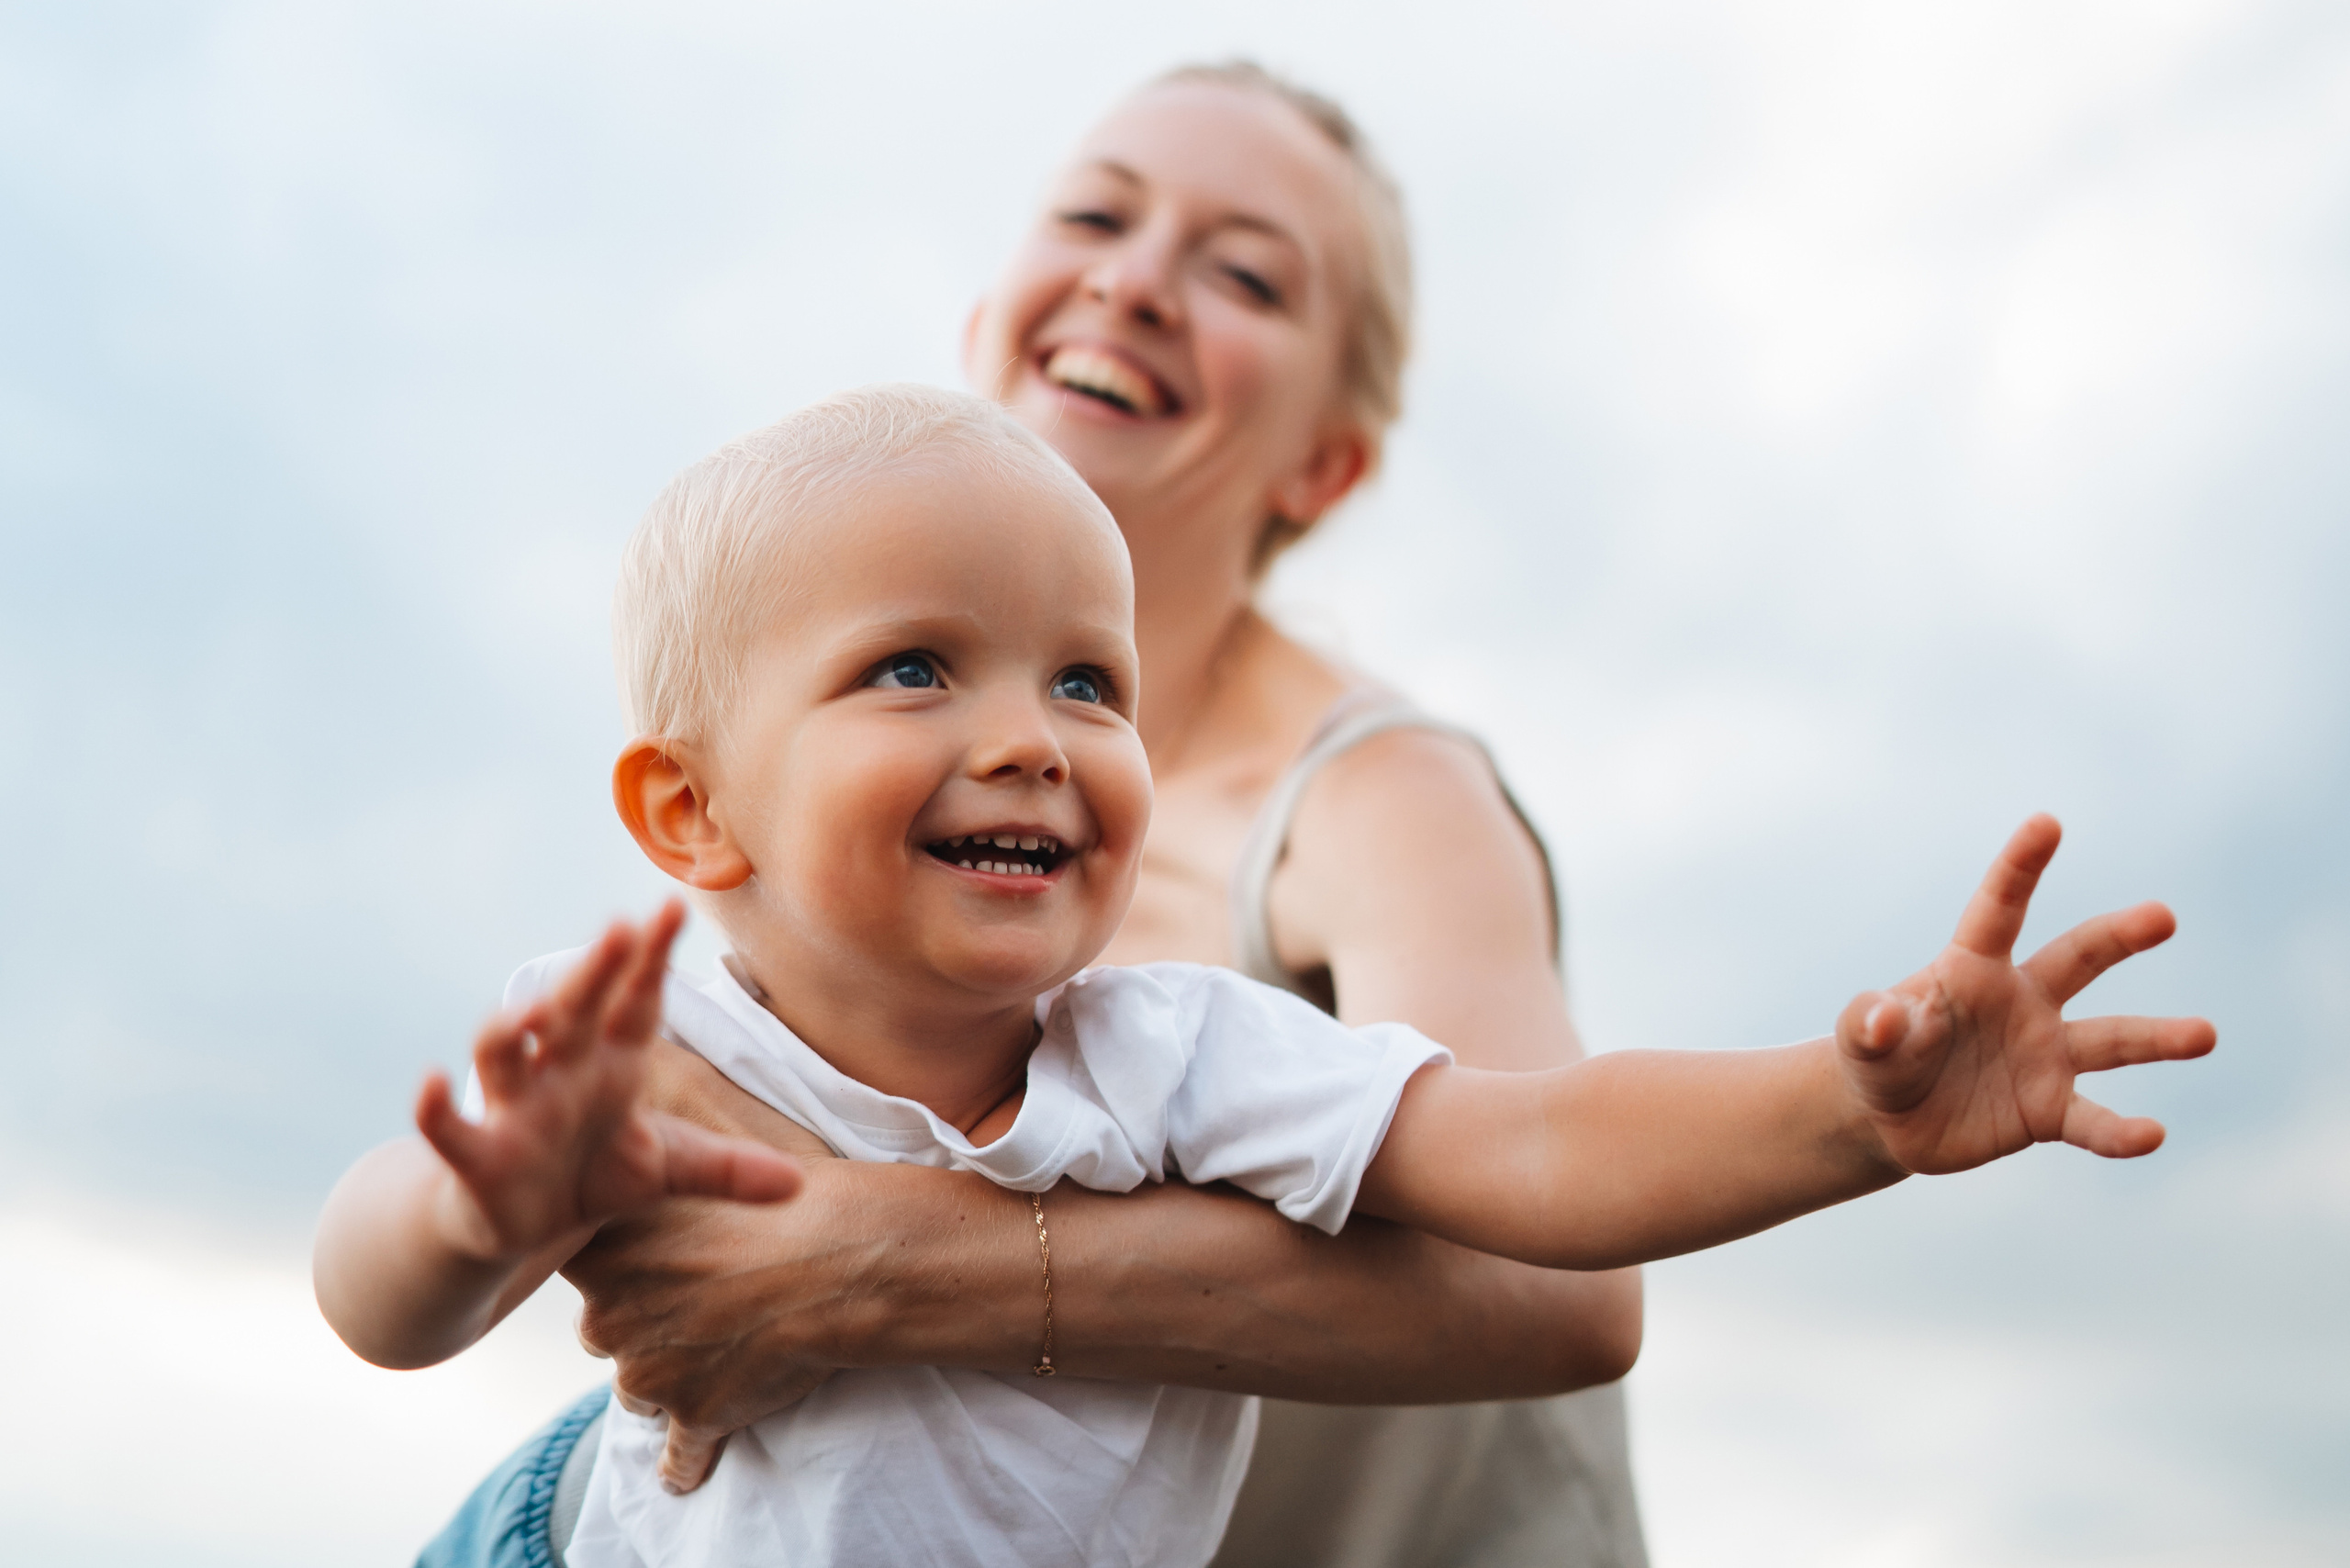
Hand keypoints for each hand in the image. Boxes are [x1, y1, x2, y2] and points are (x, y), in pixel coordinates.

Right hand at [414, 903, 803, 1261]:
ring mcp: (513, 1109)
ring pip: (503, 1055)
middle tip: (617, 928)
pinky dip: (436, 1108)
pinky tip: (428, 1084)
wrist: (522, 1224)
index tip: (673, 907)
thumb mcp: (669, 1171)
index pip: (636, 1000)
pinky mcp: (476, 1157)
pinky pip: (450, 1128)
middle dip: (592, 972)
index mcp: (611, 1064)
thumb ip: (729, 1170)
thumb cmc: (593, 1173)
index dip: (651, 958)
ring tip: (534, 1010)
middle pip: (575, 1011)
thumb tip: (799, 1185)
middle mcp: (559, 1072)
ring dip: (511, 1028)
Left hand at [568, 1042, 847, 1493]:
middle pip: (609, 1324)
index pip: (584, 1260)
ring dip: (677, 1370)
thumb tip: (657, 1112)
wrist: (860, 1257)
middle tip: (713, 1289)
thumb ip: (677, 1166)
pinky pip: (680, 1455)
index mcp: (612, 1243)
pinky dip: (685, 1461)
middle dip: (649, 1314)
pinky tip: (688, 1471)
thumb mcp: (723, 1157)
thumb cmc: (798, 1194)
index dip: (622, 1256)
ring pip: (642, 1383)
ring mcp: (652, 1372)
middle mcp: (613, 1313)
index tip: (656, 1250)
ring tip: (734, 1342)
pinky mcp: (698, 1416)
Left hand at [1838, 814, 2215, 1174]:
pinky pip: (2093, 1122)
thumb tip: (1881, 1016)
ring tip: (2205, 1034)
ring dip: (2158, 1038)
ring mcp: (2044, 1056)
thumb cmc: (1877, 1059)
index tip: (2046, 823)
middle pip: (2079, 958)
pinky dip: (2121, 1132)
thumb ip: (1868, 1025)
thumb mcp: (1859, 1043)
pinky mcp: (2049, 1111)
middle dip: (2120, 937)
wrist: (1890, 1119)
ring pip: (2112, 1041)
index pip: (1999, 909)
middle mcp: (2023, 1002)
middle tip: (2163, 916)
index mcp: (1973, 968)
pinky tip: (2152, 1135)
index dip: (2020, 867)